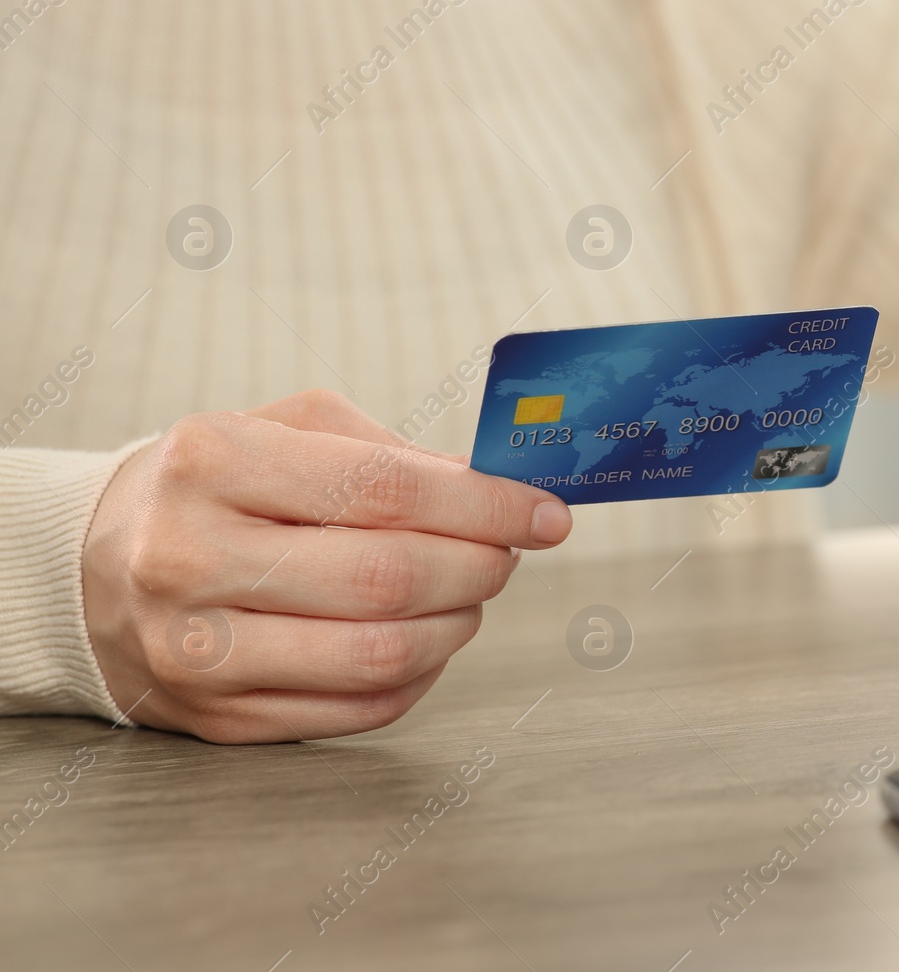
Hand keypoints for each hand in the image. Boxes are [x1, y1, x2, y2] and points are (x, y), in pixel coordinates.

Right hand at [82, 389, 570, 742]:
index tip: (546, 513)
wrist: (101, 565)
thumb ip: (390, 453)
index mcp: (211, 462)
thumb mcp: (287, 431)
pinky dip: (419, 676)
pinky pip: (358, 710)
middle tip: (510, 553)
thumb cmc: (218, 486)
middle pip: (387, 579)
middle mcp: (188, 558)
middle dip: (479, 566)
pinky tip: (427, 639)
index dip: (486, 506)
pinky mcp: (216, 718)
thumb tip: (493, 489)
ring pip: (378, 656)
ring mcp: (196, 650)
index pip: (384, 490)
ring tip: (469, 593)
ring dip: (456, 624)